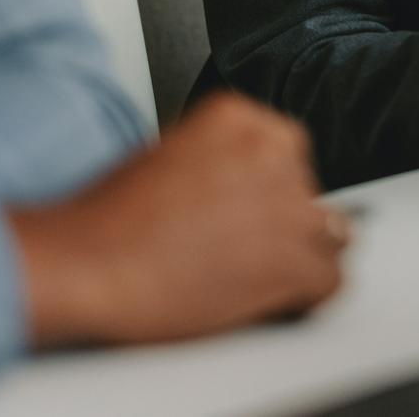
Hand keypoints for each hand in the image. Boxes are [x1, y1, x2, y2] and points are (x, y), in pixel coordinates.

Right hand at [7, 92, 345, 347]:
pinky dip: (306, 296)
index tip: (253, 208)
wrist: (88, 264)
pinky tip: (271, 300)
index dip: (269, 188)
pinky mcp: (293, 262)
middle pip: (308, 192)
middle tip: (242, 247)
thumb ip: (219, 162)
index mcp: (239, 117)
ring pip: (329, 235)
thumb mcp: (168, 155)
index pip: (287, 151)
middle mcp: (272, 153)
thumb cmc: (108, 220)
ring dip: (299, 256)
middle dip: (282, 221)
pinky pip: (329, 280)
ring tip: (252, 276)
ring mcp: (289, 206)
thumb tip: (243, 193)